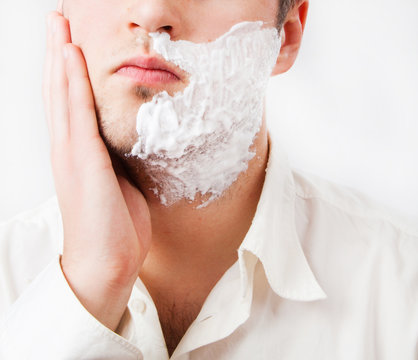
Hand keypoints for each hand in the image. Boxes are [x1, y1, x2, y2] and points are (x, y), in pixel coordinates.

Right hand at [43, 11, 151, 331]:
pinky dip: (72, 83)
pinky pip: (77, 114)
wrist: (108, 261)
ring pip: (62, 95)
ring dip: (59, 57)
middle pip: (59, 91)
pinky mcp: (82, 163)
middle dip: (57, 52)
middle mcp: (68, 148)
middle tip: (57, 19)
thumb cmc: (115, 224)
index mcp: (79, 153)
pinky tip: (70, 56)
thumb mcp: (120, 182)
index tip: (70, 41)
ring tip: (57, 24)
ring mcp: (71, 154)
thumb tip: (125, 142)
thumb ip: (116, 158)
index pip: (70, 102)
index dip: (67, 70)